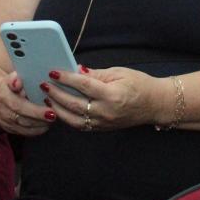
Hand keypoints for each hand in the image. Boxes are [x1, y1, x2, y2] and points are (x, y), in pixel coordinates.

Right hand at [0, 71, 54, 136]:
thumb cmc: (6, 86)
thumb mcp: (8, 78)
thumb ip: (14, 79)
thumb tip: (17, 81)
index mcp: (3, 96)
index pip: (18, 105)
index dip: (34, 110)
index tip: (49, 108)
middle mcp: (3, 112)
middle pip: (23, 119)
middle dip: (39, 118)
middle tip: (54, 115)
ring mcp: (6, 123)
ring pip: (25, 128)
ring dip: (40, 125)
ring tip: (53, 119)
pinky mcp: (11, 130)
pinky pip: (25, 133)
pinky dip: (37, 130)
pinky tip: (47, 125)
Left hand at [43, 66, 164, 131]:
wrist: (155, 104)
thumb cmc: (139, 84)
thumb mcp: (119, 72)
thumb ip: (96, 74)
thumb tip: (77, 70)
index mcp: (111, 94)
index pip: (83, 85)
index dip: (67, 78)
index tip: (53, 72)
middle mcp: (105, 111)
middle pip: (74, 104)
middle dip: (57, 94)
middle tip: (44, 84)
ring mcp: (103, 123)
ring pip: (74, 119)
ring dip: (58, 108)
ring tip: (47, 97)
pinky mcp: (102, 128)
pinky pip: (80, 126)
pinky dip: (67, 118)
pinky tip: (59, 109)